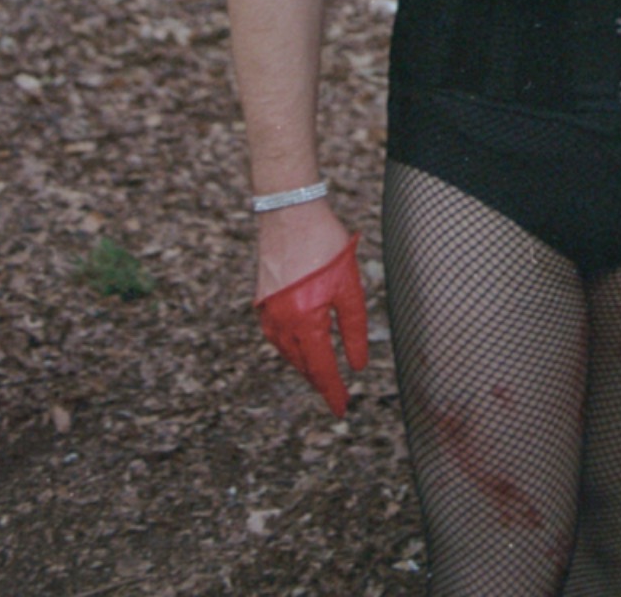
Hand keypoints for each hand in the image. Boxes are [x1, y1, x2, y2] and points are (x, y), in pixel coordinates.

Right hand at [254, 222, 368, 417]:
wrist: (290, 212)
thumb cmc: (324, 245)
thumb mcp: (349, 285)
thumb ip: (354, 327)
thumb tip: (358, 364)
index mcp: (305, 322)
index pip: (322, 368)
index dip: (333, 391)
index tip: (342, 409)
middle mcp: (282, 324)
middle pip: (303, 364)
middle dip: (319, 381)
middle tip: (335, 394)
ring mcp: (268, 313)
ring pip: (287, 352)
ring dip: (304, 365)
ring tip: (320, 374)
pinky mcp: (262, 301)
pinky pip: (276, 336)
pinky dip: (290, 347)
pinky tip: (299, 345)